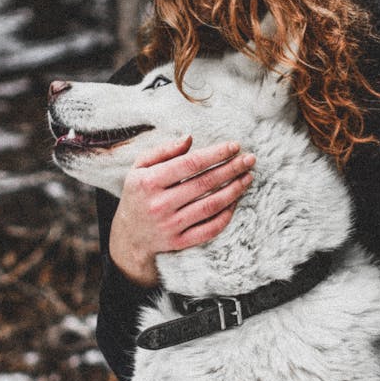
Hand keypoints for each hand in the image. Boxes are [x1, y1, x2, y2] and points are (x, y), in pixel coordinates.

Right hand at [110, 135, 255, 285]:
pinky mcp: (179, 242)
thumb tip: (189, 138)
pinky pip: (210, 228)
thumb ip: (163, 151)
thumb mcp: (140, 167)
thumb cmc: (139, 193)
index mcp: (149, 181)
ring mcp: (170, 225)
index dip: (216, 154)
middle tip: (250, 159)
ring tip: (248, 177)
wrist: (129, 235)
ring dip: (234, 190)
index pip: (190, 164)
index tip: (235, 146)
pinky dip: (226, 215)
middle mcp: (160, 204)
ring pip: (211, 206)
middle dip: (232, 169)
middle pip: (205, 183)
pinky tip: (236, 201)